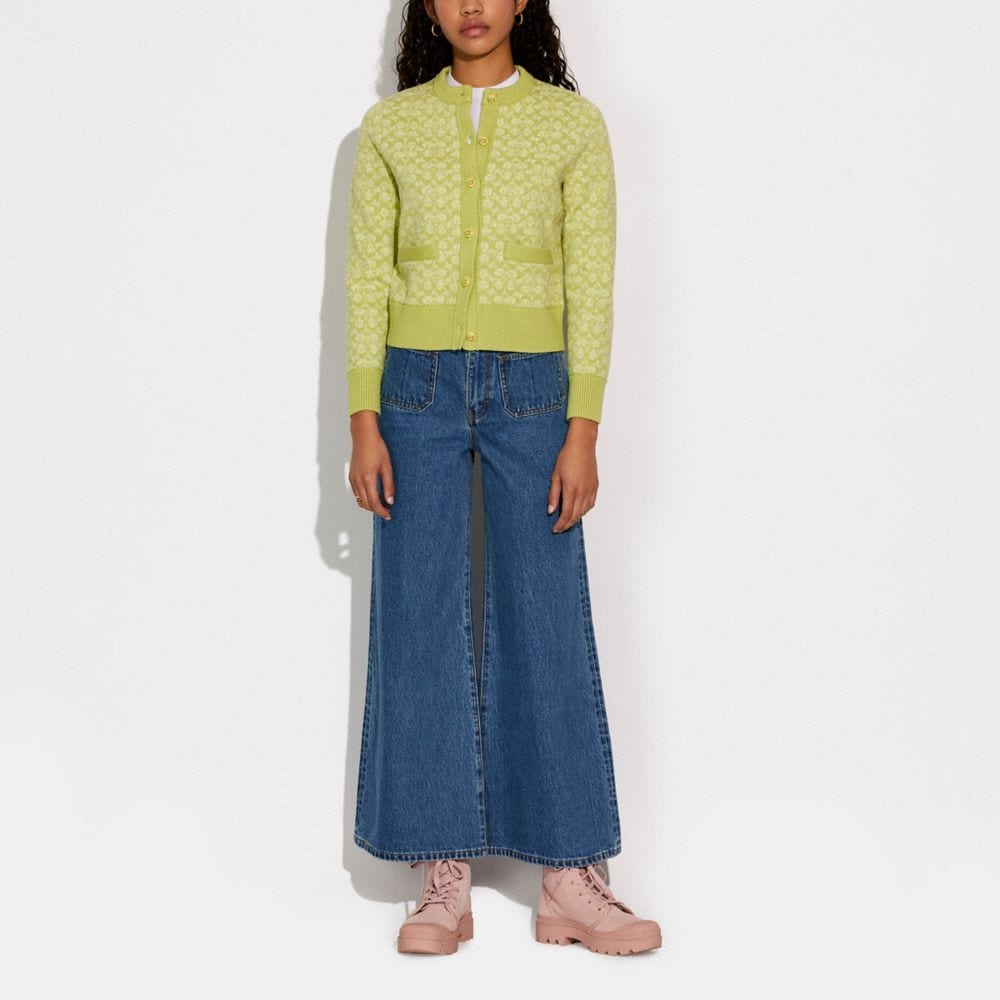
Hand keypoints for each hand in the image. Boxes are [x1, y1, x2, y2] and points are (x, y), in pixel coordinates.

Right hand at [349, 411, 393, 519]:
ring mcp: (353, 479)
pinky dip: (364, 498)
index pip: (374, 502)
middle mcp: (358, 480)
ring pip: (359, 499)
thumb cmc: (377, 448)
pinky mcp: (351, 476)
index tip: (388, 515)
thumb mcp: (387, 467)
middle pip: (365, 504)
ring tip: (381, 505)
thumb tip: (390, 500)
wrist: (364, 437)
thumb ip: (389, 485)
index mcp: (368, 478)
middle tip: (386, 512)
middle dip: (376, 510)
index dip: (381, 511)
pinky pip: (356, 493)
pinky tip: (372, 496)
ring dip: (369, 505)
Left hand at [547, 417, 598, 532]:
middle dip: (567, 525)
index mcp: (572, 490)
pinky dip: (584, 511)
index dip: (561, 524)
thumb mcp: (555, 475)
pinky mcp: (595, 486)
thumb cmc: (567, 457)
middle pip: (576, 516)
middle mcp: (583, 492)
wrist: (582, 445)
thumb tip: (551, 510)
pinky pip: (591, 504)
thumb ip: (553, 494)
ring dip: (576, 519)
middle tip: (560, 529)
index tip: (555, 529)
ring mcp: (591, 490)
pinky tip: (579, 511)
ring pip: (584, 512)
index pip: (567, 514)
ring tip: (568, 522)